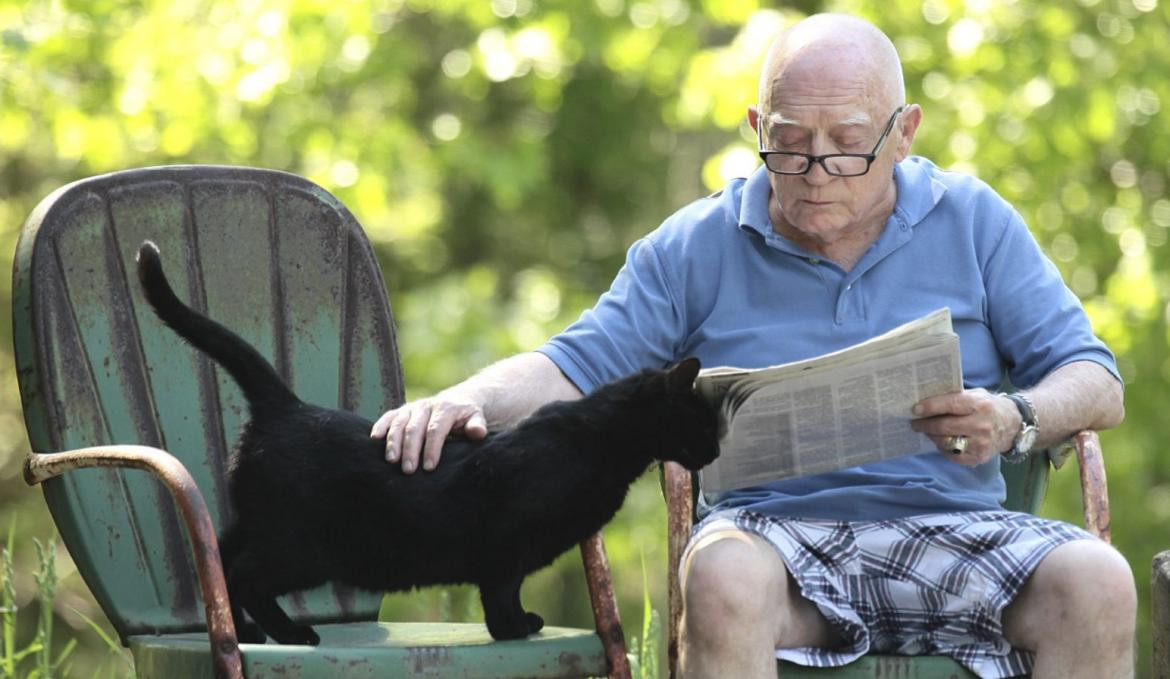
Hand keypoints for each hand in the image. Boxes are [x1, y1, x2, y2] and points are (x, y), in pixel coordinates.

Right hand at [369, 395, 487, 472]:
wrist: (459, 399)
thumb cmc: (467, 417)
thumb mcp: (476, 418)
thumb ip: (477, 425)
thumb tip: (478, 432)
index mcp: (445, 408)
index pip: (435, 429)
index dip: (432, 448)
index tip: (429, 467)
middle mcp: (426, 406)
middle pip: (414, 428)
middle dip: (411, 450)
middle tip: (408, 470)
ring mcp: (412, 408)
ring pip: (399, 423)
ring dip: (393, 442)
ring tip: (391, 461)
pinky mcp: (402, 411)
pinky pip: (388, 417)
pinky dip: (380, 426)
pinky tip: (374, 439)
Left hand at [910, 388, 1020, 466]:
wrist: (1012, 425)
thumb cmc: (987, 407)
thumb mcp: (975, 395)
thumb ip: (955, 397)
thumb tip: (925, 401)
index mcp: (980, 405)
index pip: (951, 405)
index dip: (931, 407)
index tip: (915, 410)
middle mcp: (982, 425)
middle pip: (945, 427)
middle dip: (925, 425)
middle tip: (915, 423)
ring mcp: (981, 443)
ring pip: (946, 442)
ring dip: (932, 437)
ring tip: (927, 431)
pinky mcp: (979, 457)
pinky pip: (952, 456)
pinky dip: (943, 448)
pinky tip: (941, 441)